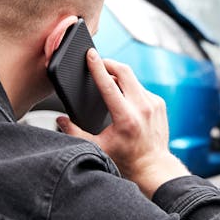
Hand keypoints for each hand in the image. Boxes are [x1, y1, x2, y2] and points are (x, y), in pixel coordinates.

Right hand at [57, 48, 189, 197]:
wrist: (152, 165)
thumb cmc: (125, 158)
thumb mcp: (97, 147)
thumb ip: (75, 132)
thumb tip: (60, 119)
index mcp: (125, 117)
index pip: (108, 84)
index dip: (97, 66)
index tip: (91, 54)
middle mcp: (142, 107)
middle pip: (124, 72)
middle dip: (109, 63)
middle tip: (98, 62)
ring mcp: (153, 104)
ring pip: (133, 78)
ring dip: (119, 76)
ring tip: (108, 80)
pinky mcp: (159, 103)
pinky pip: (141, 88)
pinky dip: (130, 88)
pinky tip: (123, 95)